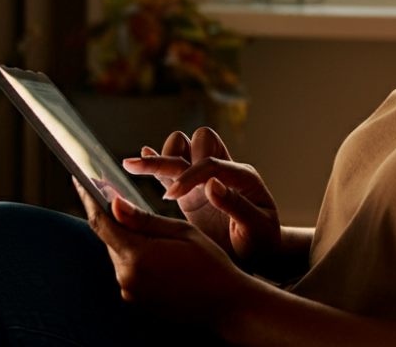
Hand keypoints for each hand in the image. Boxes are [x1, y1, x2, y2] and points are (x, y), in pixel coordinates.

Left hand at [75, 177, 253, 327]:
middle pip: (110, 238)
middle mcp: (127, 277)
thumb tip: (114, 202)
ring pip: (119, 254)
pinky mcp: (136, 300)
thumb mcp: (182, 232)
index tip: (80, 179)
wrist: (227, 305)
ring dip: (126, 238)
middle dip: (112, 217)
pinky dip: (135, 255)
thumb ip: (144, 219)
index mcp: (138, 256)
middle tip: (115, 193)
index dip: (88, 197)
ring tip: (145, 226)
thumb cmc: (211, 264)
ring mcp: (130, 291)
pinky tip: (156, 252)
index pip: (102, 221)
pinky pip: (128, 270)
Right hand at [122, 127, 282, 272]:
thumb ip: (236, 206)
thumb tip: (211, 184)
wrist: (258, 255)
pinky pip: (173, 172)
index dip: (189, 176)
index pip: (211, 163)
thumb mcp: (257, 228)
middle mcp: (224, 171)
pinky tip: (138, 161)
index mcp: (243, 176)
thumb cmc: (261, 242)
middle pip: (198, 141)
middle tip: (153, 177)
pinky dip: (156, 165)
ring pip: (183, 149)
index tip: (170, 197)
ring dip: (163, 156)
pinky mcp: (191, 193)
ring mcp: (206, 181)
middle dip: (174, 153)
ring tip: (134, 166)